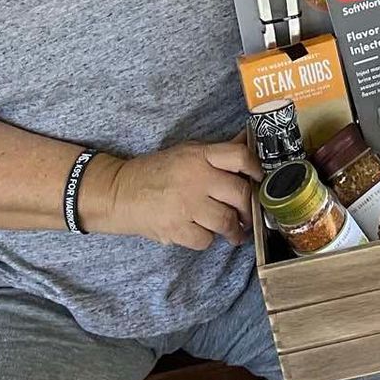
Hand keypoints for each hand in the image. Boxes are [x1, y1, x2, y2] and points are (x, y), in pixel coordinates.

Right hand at [81, 137, 260, 250]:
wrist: (120, 192)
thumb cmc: (158, 171)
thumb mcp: (187, 152)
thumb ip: (218, 152)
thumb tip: (247, 139)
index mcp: (199, 156)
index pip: (239, 156)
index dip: (256, 169)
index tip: (259, 180)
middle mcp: (195, 178)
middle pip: (240, 193)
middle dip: (248, 208)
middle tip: (247, 215)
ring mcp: (186, 205)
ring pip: (226, 221)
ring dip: (233, 230)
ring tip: (233, 231)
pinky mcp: (175, 228)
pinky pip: (206, 240)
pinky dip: (207, 240)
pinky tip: (202, 233)